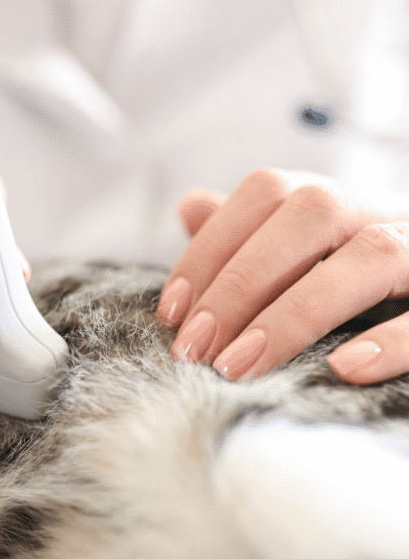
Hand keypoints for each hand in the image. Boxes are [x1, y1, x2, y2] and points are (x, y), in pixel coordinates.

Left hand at [155, 169, 408, 383]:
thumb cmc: (363, 286)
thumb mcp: (306, 256)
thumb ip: (250, 236)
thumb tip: (191, 204)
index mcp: (340, 200)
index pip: (268, 190)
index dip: (210, 246)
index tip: (171, 312)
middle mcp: (386, 211)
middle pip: (312, 212)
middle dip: (240, 283)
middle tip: (195, 349)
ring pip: (374, 255)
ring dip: (296, 313)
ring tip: (239, 365)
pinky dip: (393, 340)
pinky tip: (342, 368)